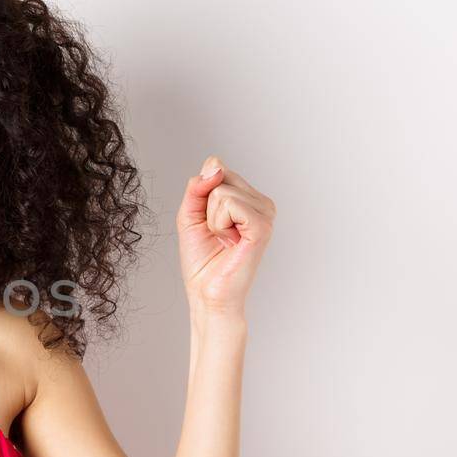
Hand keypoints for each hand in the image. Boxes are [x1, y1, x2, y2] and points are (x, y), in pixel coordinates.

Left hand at [176, 155, 274, 317]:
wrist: (207, 293)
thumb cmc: (202, 259)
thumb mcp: (190, 214)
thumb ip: (198, 186)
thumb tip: (215, 164)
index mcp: (248, 197)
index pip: (216, 167)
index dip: (201, 194)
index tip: (209, 222)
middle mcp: (261, 202)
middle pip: (219, 175)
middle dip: (205, 207)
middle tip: (217, 234)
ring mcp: (265, 213)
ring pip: (222, 190)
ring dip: (212, 219)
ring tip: (224, 240)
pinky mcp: (263, 225)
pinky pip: (229, 203)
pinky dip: (218, 224)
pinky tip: (230, 242)